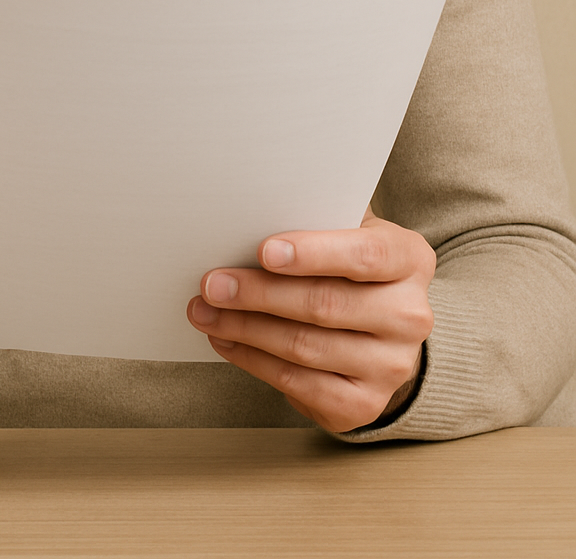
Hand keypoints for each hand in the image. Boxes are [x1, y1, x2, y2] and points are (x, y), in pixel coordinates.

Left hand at [187, 211, 434, 432]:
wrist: (378, 330)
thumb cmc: (348, 266)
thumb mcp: (345, 231)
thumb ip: (314, 219)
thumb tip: (250, 213)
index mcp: (410, 259)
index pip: (365, 255)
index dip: (314, 253)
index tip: (263, 251)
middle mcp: (410, 315)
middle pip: (326, 304)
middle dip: (259, 293)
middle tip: (213, 284)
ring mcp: (391, 366)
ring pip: (305, 346)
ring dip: (246, 328)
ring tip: (206, 311)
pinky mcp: (364, 404)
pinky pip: (299, 384)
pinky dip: (254, 361)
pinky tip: (227, 340)